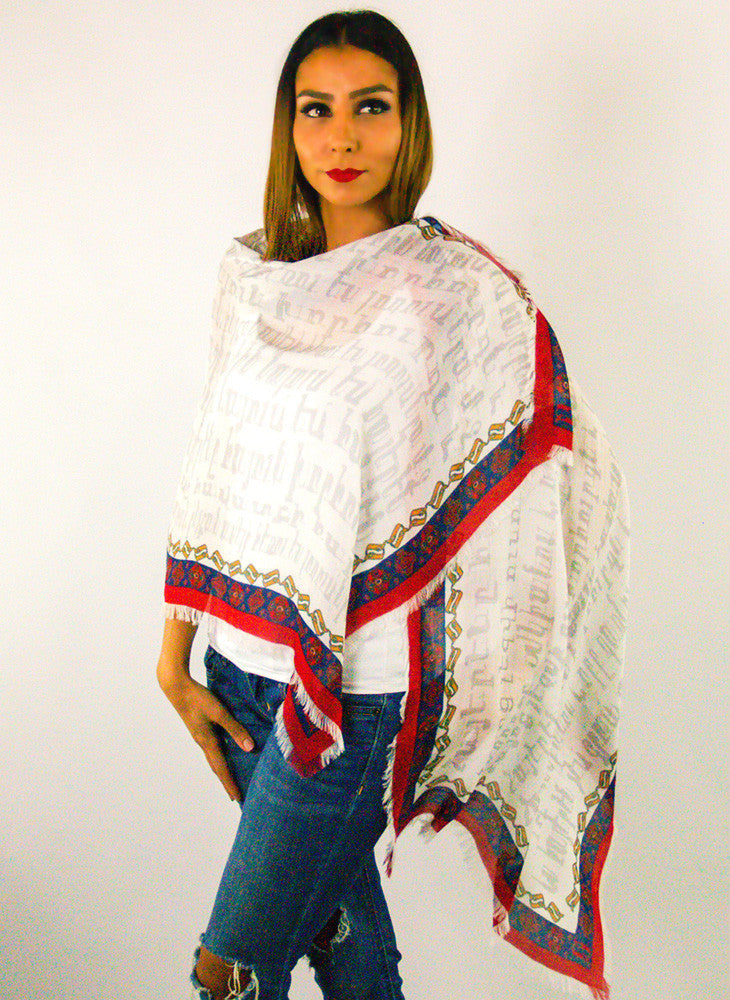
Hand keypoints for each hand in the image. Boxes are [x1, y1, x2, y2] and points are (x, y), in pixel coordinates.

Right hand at [158, 669, 253, 800]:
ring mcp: (200, 736)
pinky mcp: (199, 728)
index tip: (237, 798)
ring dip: (222, 769)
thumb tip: (249, 748)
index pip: (222, 768)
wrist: (177, 688)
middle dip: (226, 781)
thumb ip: (235, 729)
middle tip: (234, 794)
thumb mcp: (220, 713)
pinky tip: (224, 751)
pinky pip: (211, 748)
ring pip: (213, 758)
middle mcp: (203, 742)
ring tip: (230, 777)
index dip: (230, 783)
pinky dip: (219, 756)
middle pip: (216, 767)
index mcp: (208, 742)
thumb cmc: (198, 699)